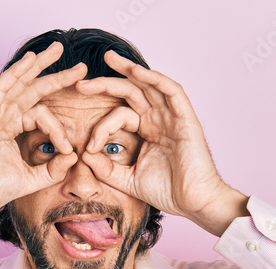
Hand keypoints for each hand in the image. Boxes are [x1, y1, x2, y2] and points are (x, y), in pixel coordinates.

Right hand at [0, 42, 86, 218]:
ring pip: (18, 81)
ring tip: (58, 50)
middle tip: (81, 67)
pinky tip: (30, 61)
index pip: (41, 116)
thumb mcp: (30, 179)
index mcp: (11, 128)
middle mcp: (2, 116)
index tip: (67, 149)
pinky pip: (0, 88)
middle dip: (56, 76)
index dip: (58, 129)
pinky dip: (15, 73)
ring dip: (38, 65)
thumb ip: (52, 170)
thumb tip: (73, 156)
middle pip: (32, 89)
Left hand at [75, 51, 246, 233]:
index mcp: (147, 130)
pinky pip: (171, 91)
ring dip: (129, 70)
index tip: (88, 147)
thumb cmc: (168, 192)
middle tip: (81, 80)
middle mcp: (159, 119)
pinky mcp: (186, 118)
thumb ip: (106, 169)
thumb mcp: (128, 180)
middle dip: (107, 82)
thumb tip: (83, 155)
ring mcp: (172, 116)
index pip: (119, 115)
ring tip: (109, 58)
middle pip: (131, 91)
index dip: (101, 127)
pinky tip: (136, 71)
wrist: (194, 202)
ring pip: (149, 84)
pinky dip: (155, 79)